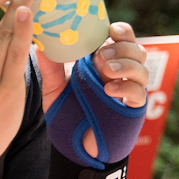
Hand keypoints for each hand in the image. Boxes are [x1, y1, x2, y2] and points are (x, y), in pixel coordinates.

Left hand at [34, 22, 149, 159]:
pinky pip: (138, 93)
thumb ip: (50, 67)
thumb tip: (37, 42)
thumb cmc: (68, 114)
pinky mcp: (132, 109)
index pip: (122, 38)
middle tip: (101, 55)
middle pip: (136, 49)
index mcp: (105, 62)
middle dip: (122, 48)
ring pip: (142, 69)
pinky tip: (109, 90)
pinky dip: (126, 88)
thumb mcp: (55, 88)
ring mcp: (129, 91)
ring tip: (106, 70)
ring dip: (126, 65)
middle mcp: (121, 74)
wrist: (75, 148)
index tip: (110, 30)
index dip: (120, 31)